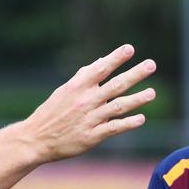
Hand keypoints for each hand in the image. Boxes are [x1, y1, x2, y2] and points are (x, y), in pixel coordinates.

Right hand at [23, 44, 156, 160]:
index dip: (115, 58)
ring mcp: (90, 119)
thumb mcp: (64, 91)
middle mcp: (85, 101)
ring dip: (136, 99)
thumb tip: (102, 61)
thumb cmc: (51, 112)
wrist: (36, 139)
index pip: (100, 69)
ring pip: (118, 106)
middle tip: (151, 65)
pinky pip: (113, 128)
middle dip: (135, 74)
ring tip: (151, 93)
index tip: (130, 48)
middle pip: (115, 85)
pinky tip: (141, 118)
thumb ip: (84, 76)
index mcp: (78, 87)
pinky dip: (127, 123)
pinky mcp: (91, 137)